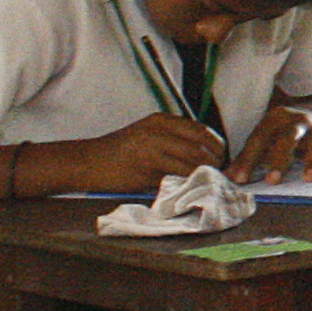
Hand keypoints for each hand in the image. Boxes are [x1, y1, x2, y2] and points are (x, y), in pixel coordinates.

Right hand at [78, 112, 231, 195]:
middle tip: (220, 174)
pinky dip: (188, 185)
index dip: (216, 146)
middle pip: (200, 147)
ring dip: (204, 175)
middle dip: (215, 162)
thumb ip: (173, 139)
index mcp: (161, 120)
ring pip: (191, 163)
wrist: (89, 162)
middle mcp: (158, 132)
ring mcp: (152, 151)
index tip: (222, 158)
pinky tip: (192, 190)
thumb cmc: (120, 151)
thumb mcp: (147, 134)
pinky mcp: (146, 171)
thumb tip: (204, 154)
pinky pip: (176, 179)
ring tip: (209, 183)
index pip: (201, 130)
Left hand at [230, 101, 311, 184]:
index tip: (240, 179)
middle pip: (289, 138)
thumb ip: (247, 157)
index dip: (248, 159)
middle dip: (280, 159)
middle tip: (272, 180)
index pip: (260, 139)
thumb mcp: (262, 139)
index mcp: (275, 118)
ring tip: (308, 178)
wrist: (309, 115)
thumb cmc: (279, 133)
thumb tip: (228, 177)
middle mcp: (298, 120)